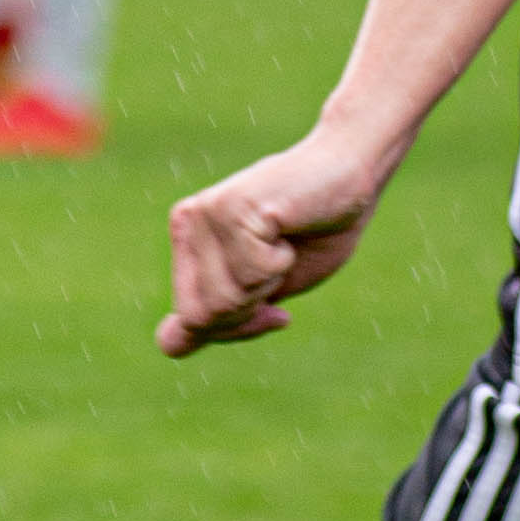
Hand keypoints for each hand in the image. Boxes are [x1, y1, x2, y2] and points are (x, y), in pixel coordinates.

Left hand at [159, 129, 384, 355]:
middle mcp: (187, 224)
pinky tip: (289, 225)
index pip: (191, 320)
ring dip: (271, 281)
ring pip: (228, 298)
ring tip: (284, 240)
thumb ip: (219, 314)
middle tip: (280, 265)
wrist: (353, 173)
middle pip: (204, 316)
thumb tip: (166, 347)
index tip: (271, 308)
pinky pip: (253, 272)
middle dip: (252, 310)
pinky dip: (283, 262)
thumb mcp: (266, 285)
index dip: (237, 327)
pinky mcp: (232, 208)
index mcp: (189, 242)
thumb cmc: (317, 228)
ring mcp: (206, 214)